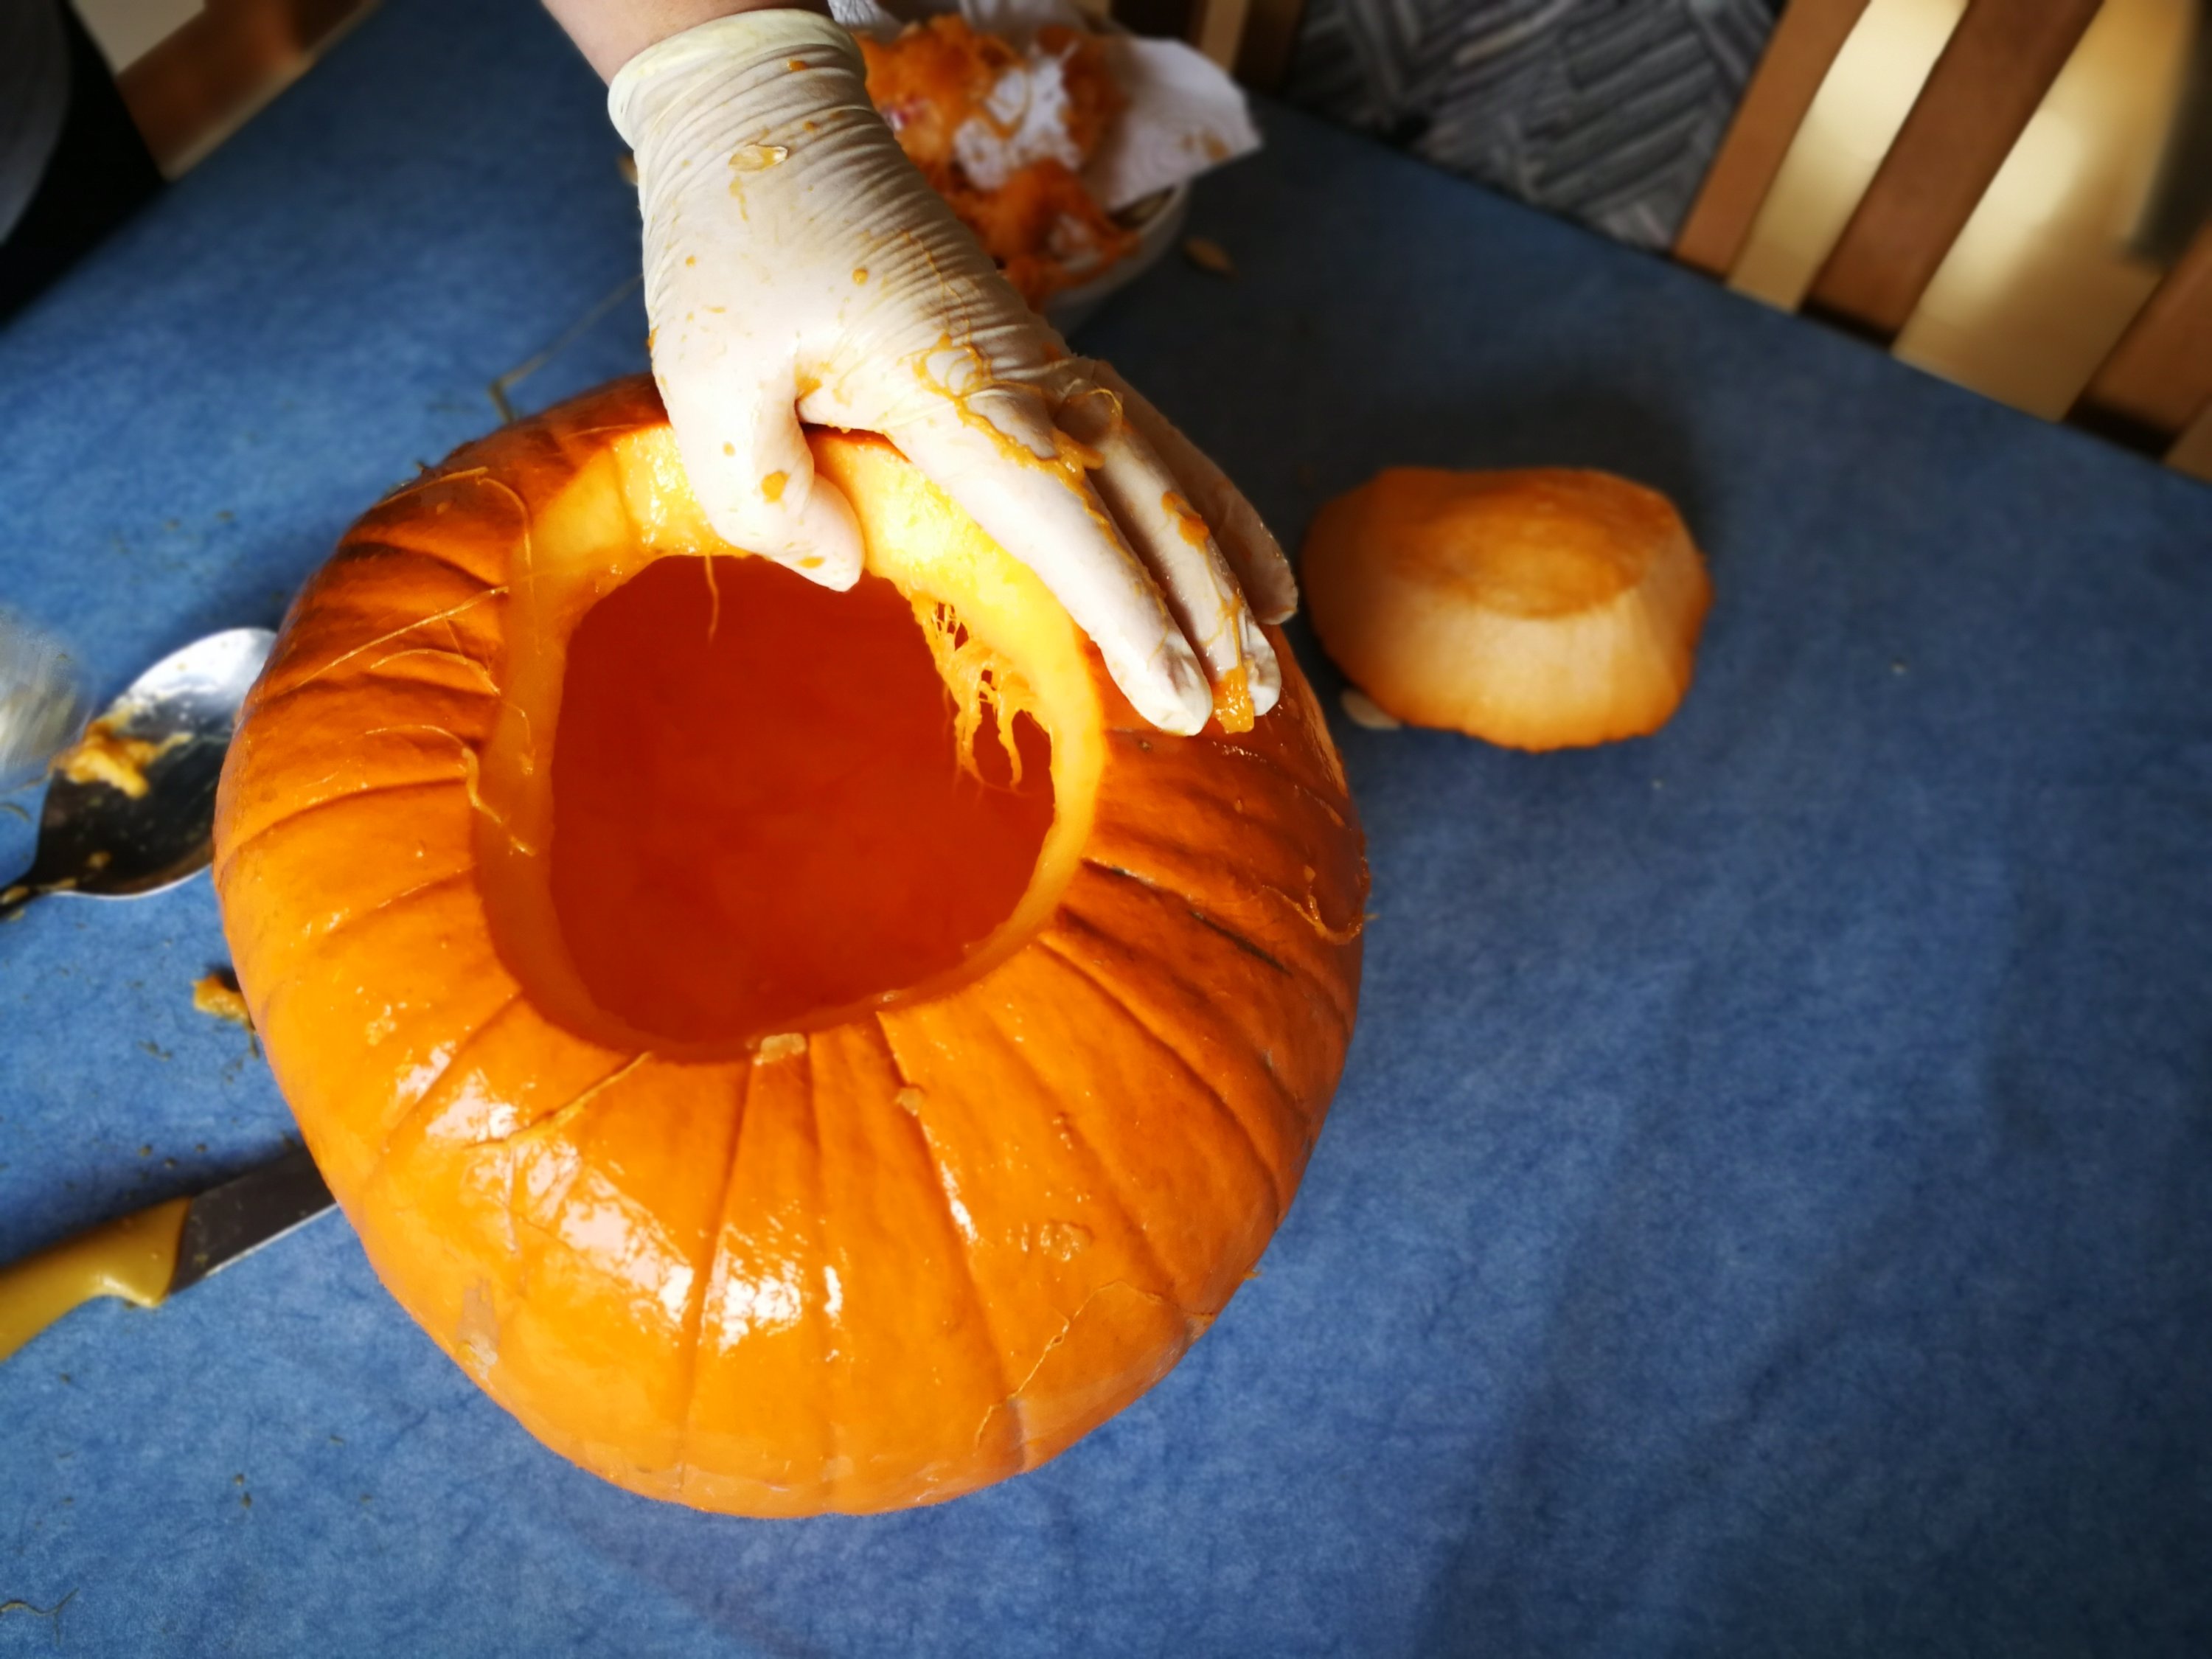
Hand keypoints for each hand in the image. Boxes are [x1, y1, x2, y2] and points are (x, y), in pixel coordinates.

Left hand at [602, 9, 1294, 733]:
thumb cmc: (733, 237)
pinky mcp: (1032, 355)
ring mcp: (1038, 356)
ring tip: (1274, 643)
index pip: (1062, 514)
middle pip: (1146, 494)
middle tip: (1251, 704)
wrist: (769, 113)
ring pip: (1162, 462)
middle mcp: (1021, 367)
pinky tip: (1226, 547)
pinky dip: (1197, 494)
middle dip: (1206, 605)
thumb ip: (760, 487)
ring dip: (1221, 555)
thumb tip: (846, 572)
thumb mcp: (703, 369)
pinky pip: (1138, 434)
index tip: (1177, 692)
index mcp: (948, 377)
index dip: (1127, 609)